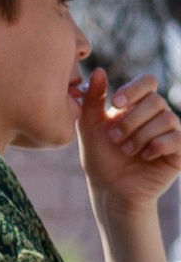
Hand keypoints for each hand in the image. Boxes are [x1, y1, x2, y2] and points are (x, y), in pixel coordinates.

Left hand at [76, 65, 180, 215]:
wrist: (111, 190)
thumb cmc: (100, 158)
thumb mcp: (90, 127)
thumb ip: (93, 99)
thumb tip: (98, 71)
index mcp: (138, 105)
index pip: (147, 82)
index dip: (133, 89)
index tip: (114, 104)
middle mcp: (157, 115)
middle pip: (155, 101)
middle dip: (131, 120)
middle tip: (115, 138)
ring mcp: (171, 132)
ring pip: (166, 119)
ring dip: (141, 136)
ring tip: (127, 151)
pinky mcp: (179, 151)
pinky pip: (177, 138)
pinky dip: (158, 145)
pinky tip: (145, 156)